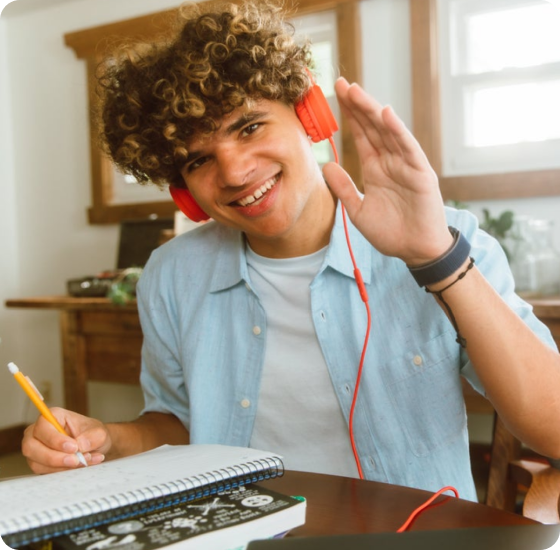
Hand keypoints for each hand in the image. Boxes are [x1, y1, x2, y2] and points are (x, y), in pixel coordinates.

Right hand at [22, 408, 108, 473]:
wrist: (94, 446)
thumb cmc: (92, 434)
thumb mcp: (99, 433)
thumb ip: (91, 438)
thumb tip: (80, 445)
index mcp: (53, 416)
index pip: (43, 428)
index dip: (55, 440)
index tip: (73, 447)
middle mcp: (39, 432)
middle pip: (31, 448)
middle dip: (53, 457)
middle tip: (75, 461)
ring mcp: (36, 449)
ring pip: (37, 463)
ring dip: (60, 467)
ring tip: (83, 462)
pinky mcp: (39, 463)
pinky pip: (43, 472)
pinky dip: (62, 472)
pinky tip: (78, 466)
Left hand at [323, 77, 452, 265]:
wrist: (414, 251)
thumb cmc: (390, 232)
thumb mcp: (358, 210)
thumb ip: (343, 188)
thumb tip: (326, 166)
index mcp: (376, 168)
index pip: (361, 136)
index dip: (349, 117)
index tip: (335, 97)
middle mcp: (391, 161)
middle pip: (372, 127)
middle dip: (357, 105)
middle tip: (341, 83)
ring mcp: (406, 165)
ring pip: (388, 132)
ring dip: (372, 111)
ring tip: (356, 92)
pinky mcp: (420, 174)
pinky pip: (408, 149)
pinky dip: (398, 131)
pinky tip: (386, 114)